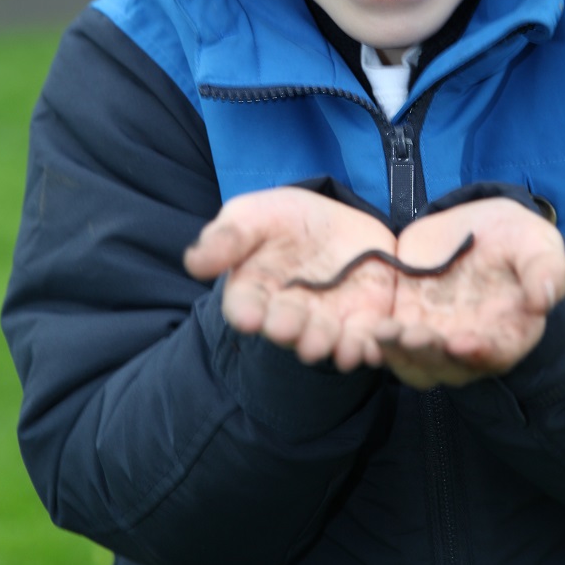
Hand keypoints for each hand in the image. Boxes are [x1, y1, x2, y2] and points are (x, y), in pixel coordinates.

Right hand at [184, 187, 395, 370]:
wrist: (333, 220)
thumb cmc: (282, 221)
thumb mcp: (252, 216)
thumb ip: (227, 237)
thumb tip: (194, 262)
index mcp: (254, 292)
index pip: (245, 306)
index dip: (246, 312)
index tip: (247, 316)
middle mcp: (288, 314)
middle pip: (286, 327)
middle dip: (288, 330)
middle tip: (287, 329)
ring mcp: (326, 320)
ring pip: (325, 339)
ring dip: (326, 345)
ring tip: (326, 345)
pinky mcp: (363, 319)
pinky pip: (365, 338)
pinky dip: (367, 346)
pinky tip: (370, 348)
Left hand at [373, 198, 564, 388]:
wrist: (480, 227)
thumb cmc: (517, 240)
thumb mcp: (535, 244)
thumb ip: (544, 269)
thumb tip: (545, 299)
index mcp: (508, 333)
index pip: (495, 354)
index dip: (479, 353)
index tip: (461, 343)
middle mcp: (470, 345)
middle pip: (448, 364)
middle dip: (429, 353)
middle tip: (413, 336)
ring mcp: (435, 337)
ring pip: (414, 361)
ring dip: (398, 352)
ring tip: (384, 331)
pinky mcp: (407, 321)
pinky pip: (389, 343)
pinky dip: (377, 342)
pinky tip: (368, 328)